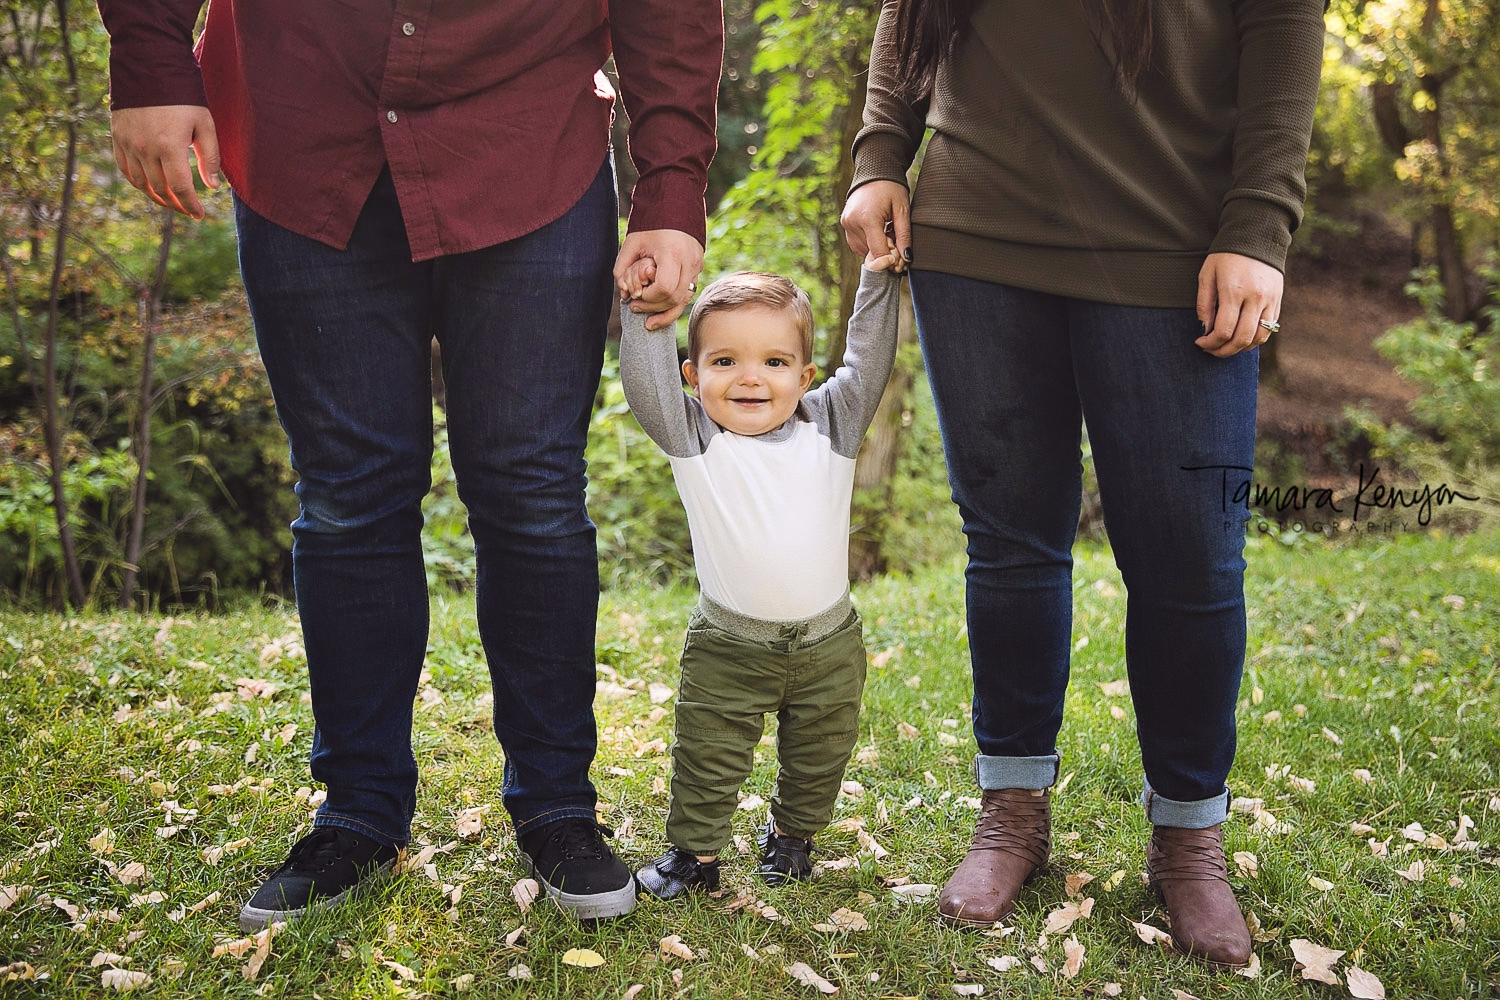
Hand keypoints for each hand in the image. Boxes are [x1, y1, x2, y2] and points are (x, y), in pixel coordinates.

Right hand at [111, 105, 220, 219]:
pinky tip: (149, 188)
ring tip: (171, 202)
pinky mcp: (117, 137)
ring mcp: (128, 144)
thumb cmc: (183, 95)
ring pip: (141, 183)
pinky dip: (138, 183)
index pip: (180, 188)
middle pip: (160, 189)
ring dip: (157, 197)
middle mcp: (145, 149)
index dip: (190, 205)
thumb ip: (209, 156)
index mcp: (169, 147)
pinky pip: (125, 169)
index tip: (199, 215)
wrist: (147, 66)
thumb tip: (212, 186)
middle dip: (176, 205)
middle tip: (188, 210)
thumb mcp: (204, 123)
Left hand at [614, 229, 703, 329]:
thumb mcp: (632, 242)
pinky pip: (688, 292)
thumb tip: (623, 293)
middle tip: (635, 308)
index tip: (635, 296)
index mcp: (673, 253)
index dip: (649, 298)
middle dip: (654, 308)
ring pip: (685, 299)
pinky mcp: (699, 267)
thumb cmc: (651, 222)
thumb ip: (622, 268)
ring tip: (649, 320)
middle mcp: (690, 261)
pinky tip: (661, 311)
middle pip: (676, 298)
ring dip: (666, 311)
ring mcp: (697, 265)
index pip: (664, 289)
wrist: (676, 201)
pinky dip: (674, 303)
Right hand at [841, 180, 910, 263]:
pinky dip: (869, 243)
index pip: (878, 253)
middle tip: (897, 242)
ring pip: (863, 251)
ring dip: (877, 249)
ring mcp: (846, 224)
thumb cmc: (891, 187)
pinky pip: (857, 244)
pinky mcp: (844, 224)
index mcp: (867, 219)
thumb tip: (906, 258)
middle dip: (885, 254)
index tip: (901, 259)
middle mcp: (852, 223)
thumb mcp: (902, 210)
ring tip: (887, 233)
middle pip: (870, 253)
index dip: (891, 260)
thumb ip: (904, 236)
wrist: (874, 170)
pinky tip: (878, 232)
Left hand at [1195, 252, 1281, 356]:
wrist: (1257, 236)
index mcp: (1235, 291)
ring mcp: (1270, 300)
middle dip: (1223, 351)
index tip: (1200, 342)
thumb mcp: (1207, 275)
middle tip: (1211, 350)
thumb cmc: (1226, 255)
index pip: (1224, 330)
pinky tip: (1241, 338)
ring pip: (1258, 338)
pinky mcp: (1278, 301)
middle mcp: (1255, 298)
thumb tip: (1205, 329)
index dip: (1210, 343)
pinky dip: (1254, 339)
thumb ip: (1204, 304)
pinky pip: (1269, 329)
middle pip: (1242, 339)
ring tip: (1225, 347)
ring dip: (1240, 349)